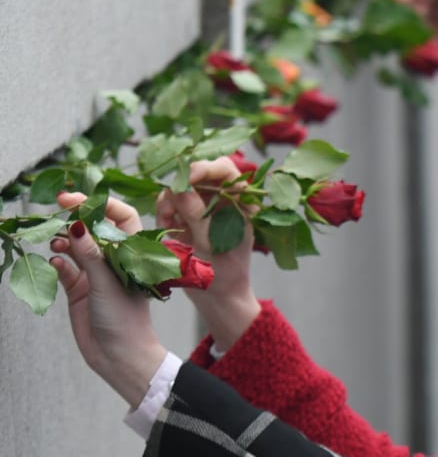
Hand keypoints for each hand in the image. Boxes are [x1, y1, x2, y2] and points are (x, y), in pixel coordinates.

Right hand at [50, 218, 166, 406]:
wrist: (118, 357)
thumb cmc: (125, 319)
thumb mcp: (107, 282)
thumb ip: (90, 253)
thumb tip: (76, 224)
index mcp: (132, 253)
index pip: (120, 217)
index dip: (100, 204)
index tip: (76, 199)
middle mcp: (114, 260)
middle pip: (94, 228)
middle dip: (77, 218)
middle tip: (57, 210)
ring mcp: (96, 273)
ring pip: (76, 246)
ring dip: (64, 239)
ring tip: (54, 240)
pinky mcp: (79, 289)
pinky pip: (65, 267)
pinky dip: (58, 261)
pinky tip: (53, 260)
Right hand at [155, 157, 260, 351]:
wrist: (218, 299)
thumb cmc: (224, 274)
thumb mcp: (212, 245)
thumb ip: (198, 215)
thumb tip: (179, 188)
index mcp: (241, 201)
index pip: (224, 169)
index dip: (204, 168)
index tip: (186, 180)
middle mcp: (223, 198)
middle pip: (198, 173)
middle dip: (181, 186)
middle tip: (171, 206)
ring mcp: (205, 206)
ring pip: (181, 187)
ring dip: (171, 201)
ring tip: (170, 223)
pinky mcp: (188, 216)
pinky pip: (171, 203)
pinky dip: (165, 211)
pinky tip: (168, 228)